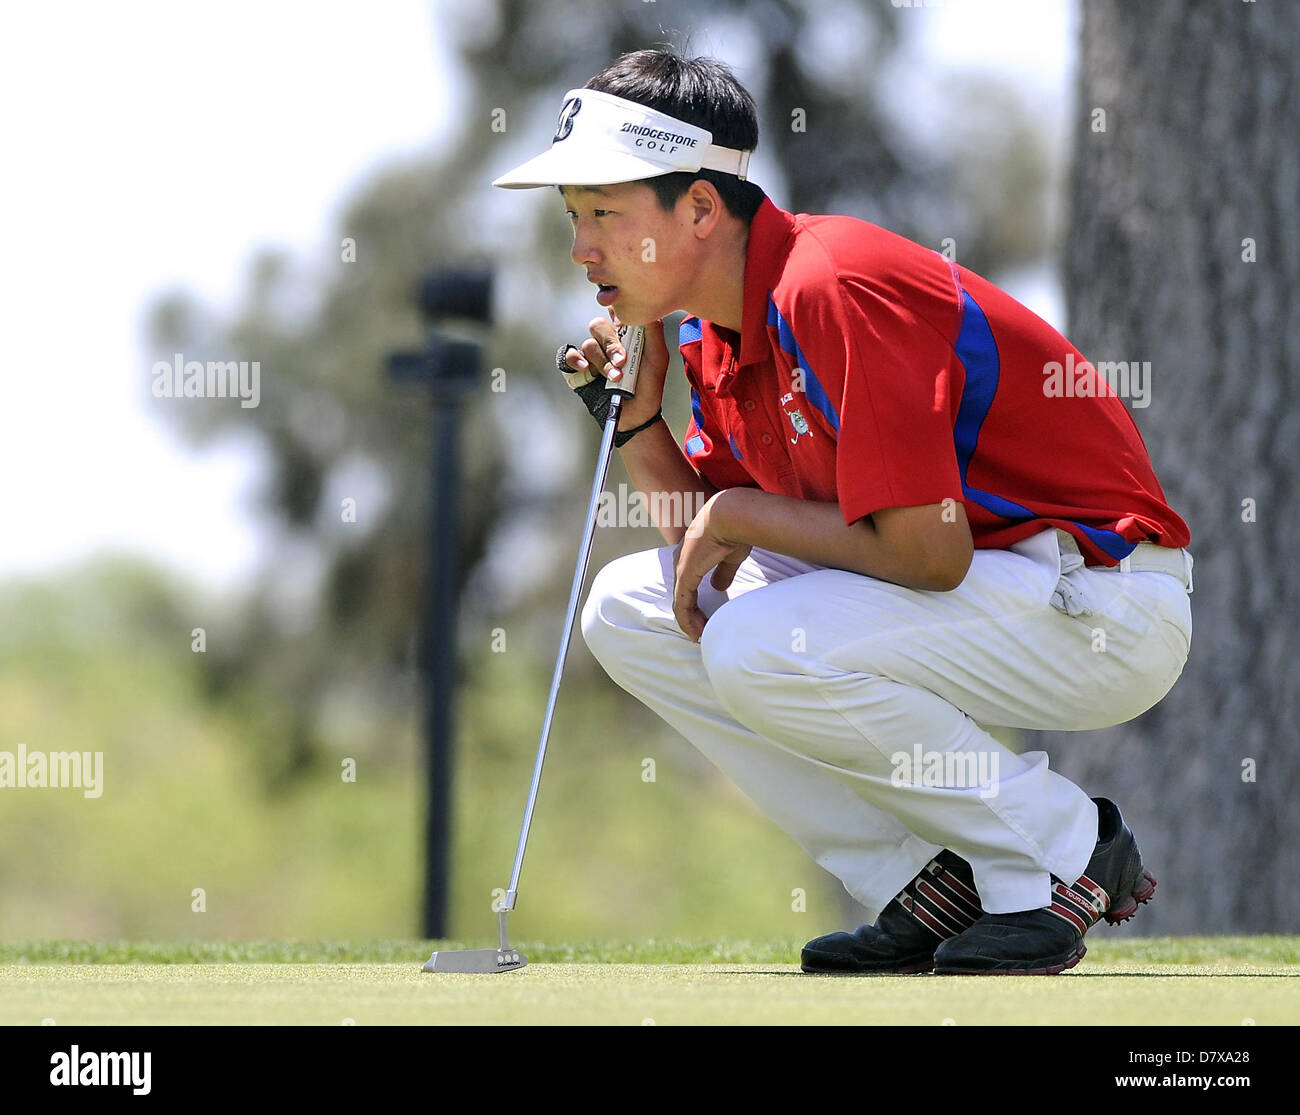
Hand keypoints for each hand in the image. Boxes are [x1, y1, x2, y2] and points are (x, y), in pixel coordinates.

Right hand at [561, 313, 668, 428]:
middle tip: (622, 361)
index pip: (614, 312)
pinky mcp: (580, 369)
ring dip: (602, 362)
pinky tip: (587, 369)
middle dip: (611, 345)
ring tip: (616, 378)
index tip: (623, 324)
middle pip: (598, 326)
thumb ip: (653, 330)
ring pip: (589, 344)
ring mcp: (593, 356)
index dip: (616, 312)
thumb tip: (644, 306)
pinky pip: (570, 355)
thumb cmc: (649, 385)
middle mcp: (606, 342)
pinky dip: (576, 360)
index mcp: (624, 334)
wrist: (636, 414)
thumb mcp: (657, 357)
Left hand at [672, 491, 751, 642]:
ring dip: (690, 622)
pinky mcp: (685, 575)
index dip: (695, 604)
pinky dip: (687, 621)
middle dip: (691, 616)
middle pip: (682, 596)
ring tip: (699, 636)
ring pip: (680, 603)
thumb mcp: (730, 556)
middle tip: (701, 632)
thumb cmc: (734, 530)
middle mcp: (681, 562)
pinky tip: (695, 632)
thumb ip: (723, 573)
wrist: (731, 515)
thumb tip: (719, 587)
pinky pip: (681, 605)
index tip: (706, 619)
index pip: (688, 586)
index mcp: (691, 555)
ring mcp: (681, 568)